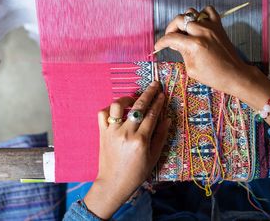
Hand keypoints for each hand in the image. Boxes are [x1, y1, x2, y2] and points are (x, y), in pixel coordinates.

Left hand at [84, 81, 170, 219]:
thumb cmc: (136, 173)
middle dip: (148, 93)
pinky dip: (110, 109)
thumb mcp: (154, 157)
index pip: (152, 114)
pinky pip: (102, 114)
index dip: (158, 102)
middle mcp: (126, 133)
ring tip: (134, 99)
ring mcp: (112, 131)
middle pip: (138, 106)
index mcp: (141, 140)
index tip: (162, 94)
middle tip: (155, 85)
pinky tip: (118, 111)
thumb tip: (167, 118)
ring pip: (118, 106)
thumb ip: (160, 136)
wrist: (113, 183)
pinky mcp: (102, 133)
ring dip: (127, 99)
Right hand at [155, 6, 269, 125]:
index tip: (158, 46)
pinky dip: (201, 15)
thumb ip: (182, 52)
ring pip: (191, 13)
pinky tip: (198, 25)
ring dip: (184, 21)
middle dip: (170, 29)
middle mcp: (202, 32)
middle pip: (179, 20)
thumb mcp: (191, 68)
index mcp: (194, 45)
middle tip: (170, 39)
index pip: (171, 38)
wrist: (234, 75)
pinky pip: (208, 11)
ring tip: (184, 32)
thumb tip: (175, 44)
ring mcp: (211, 27)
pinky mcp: (219, 26)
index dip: (161, 42)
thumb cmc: (213, 76)